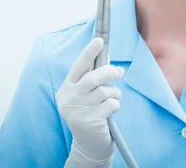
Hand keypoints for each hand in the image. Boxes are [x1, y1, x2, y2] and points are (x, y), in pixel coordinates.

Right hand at [56, 37, 124, 162]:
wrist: (88, 145)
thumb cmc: (90, 114)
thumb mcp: (87, 95)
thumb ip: (94, 77)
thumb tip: (106, 57)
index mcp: (66, 89)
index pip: (78, 66)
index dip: (89, 52)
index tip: (99, 40)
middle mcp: (68, 99)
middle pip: (93, 78)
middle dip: (109, 72)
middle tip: (119, 72)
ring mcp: (77, 111)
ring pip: (105, 91)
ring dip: (115, 94)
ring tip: (113, 100)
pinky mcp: (89, 122)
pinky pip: (111, 104)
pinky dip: (116, 106)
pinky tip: (110, 113)